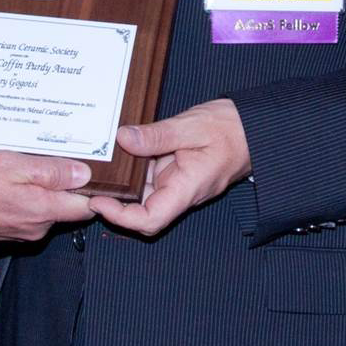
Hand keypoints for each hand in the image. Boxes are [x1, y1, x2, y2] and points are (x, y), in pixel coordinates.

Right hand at [0, 149, 93, 243]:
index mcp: (42, 210)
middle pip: (65, 206)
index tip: (90, 171)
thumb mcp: (12, 165)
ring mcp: (18, 233)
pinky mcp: (2, 233)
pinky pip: (22, 214)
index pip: (85, 207)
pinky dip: (19, 198)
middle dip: (61, 184)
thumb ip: (50, 171)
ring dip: (37, 189)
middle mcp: (34, 228)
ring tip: (17, 167)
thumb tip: (84, 174)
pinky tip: (2, 183)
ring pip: (42, 209)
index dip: (92, 189)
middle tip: (43, 158)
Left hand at [89, 98, 250, 236]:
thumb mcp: (192, 126)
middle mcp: (182, 192)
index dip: (120, 217)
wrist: (255, 127)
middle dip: (115, 201)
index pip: (150, 220)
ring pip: (144, 193)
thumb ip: (158, 135)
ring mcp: (179, 184)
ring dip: (124, 182)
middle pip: (142, 212)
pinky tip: (123, 150)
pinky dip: (136, 168)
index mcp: (188, 188)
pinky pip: (152, 177)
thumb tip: (123, 138)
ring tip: (101, 162)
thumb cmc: (232, 128)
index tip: (98, 201)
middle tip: (90, 181)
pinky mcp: (177, 172)